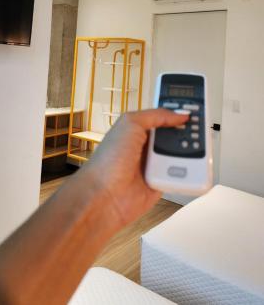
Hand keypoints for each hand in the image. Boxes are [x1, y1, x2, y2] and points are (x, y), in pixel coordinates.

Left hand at [80, 109, 188, 230]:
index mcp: (137, 129)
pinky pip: (180, 175)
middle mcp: (146, 146)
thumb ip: (156, 115)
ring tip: (199, 146)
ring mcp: (154, 165)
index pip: (162, 116)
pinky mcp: (161, 183)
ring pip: (180, 154)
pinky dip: (187, 171)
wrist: (104, 196)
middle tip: (201, 127)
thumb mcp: (131, 124)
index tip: (193, 108)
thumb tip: (178, 114)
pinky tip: (191, 165)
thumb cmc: (108, 160)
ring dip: (188, 151)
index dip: (176, 112)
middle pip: (174, 135)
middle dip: (186, 131)